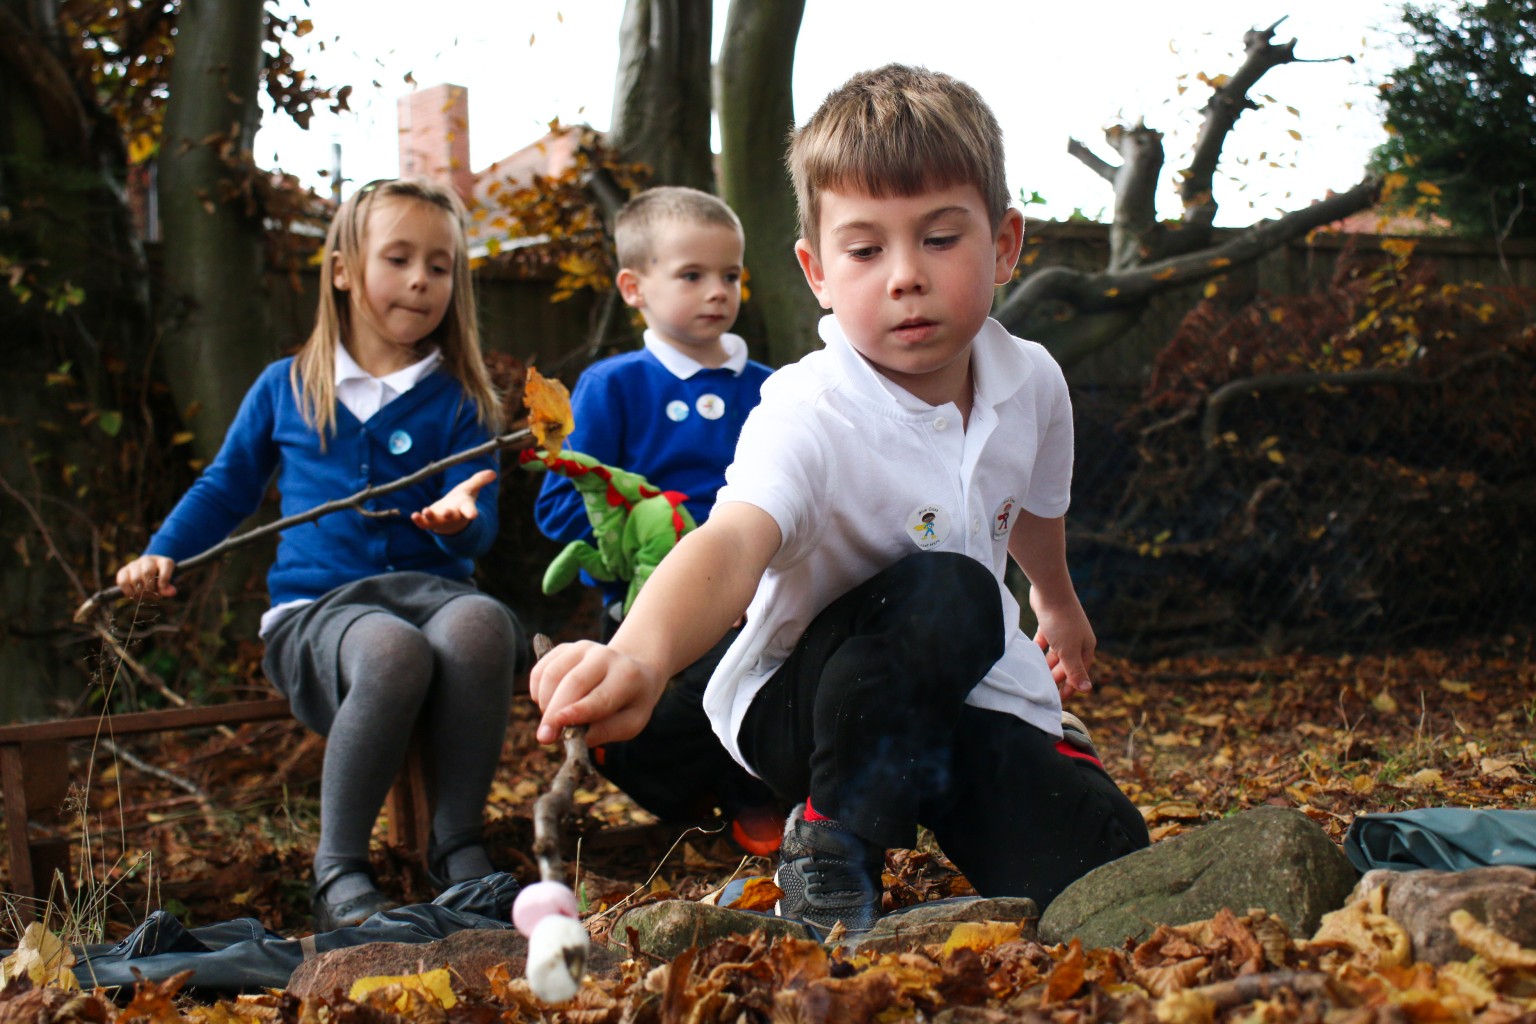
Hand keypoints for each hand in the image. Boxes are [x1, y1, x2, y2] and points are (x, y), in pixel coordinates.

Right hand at [116, 554, 177, 600]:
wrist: (145, 577)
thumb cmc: (158, 582)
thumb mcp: (166, 585)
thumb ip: (168, 588)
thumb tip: (172, 592)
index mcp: (162, 561)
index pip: (166, 565)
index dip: (165, 578)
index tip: (162, 588)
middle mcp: (148, 560)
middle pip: (148, 572)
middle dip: (150, 588)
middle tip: (151, 596)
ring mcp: (134, 564)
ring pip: (135, 578)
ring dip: (140, 591)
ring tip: (143, 597)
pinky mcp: (123, 571)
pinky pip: (123, 581)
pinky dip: (128, 591)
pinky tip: (133, 595)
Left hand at [412, 469, 496, 534]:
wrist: (451, 518)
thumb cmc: (461, 502)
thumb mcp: (470, 489)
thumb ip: (479, 480)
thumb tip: (493, 473)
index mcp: (464, 508)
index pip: (469, 510)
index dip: (471, 512)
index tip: (474, 515)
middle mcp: (453, 516)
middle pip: (452, 517)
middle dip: (450, 515)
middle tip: (448, 512)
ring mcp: (441, 521)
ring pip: (437, 521)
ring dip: (431, 517)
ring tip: (426, 510)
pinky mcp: (430, 522)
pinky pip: (424, 524)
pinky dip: (419, 520)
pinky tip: (414, 515)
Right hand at [529, 640, 666, 745]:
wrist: (630, 671)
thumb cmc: (629, 702)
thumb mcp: (631, 722)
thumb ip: (606, 731)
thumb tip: (576, 736)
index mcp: (628, 676)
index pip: (601, 696)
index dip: (579, 710)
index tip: (559, 723)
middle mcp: (605, 656)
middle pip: (574, 682)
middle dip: (555, 711)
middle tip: (544, 737)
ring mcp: (583, 648)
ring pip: (552, 674)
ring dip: (545, 703)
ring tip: (553, 721)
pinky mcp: (565, 648)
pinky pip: (540, 670)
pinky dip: (537, 692)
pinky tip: (548, 704)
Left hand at [1032, 600, 1095, 700]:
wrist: (1051, 590)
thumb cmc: (1062, 622)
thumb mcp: (1068, 651)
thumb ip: (1075, 671)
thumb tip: (1088, 690)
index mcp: (1086, 647)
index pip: (1079, 672)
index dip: (1070, 687)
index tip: (1059, 699)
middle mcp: (1077, 640)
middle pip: (1067, 664)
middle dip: (1057, 677)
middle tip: (1045, 690)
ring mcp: (1063, 631)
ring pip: (1055, 654)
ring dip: (1047, 665)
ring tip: (1037, 676)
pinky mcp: (1049, 623)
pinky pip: (1045, 640)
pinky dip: (1039, 649)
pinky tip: (1031, 655)